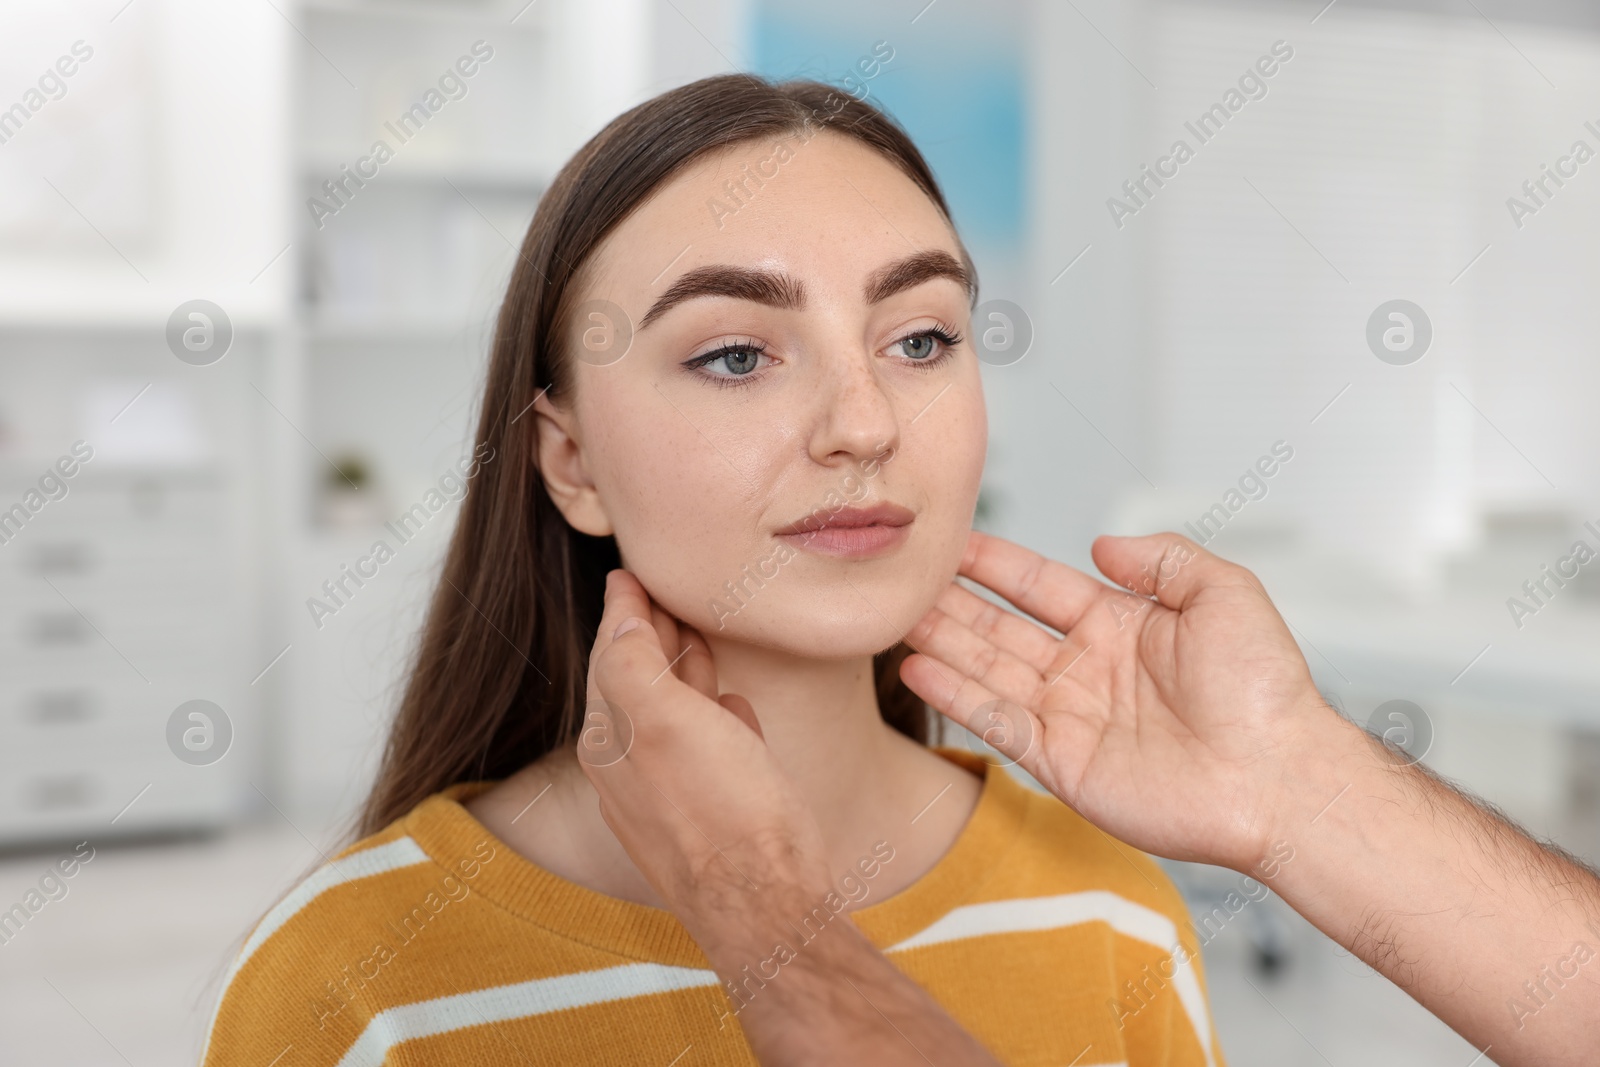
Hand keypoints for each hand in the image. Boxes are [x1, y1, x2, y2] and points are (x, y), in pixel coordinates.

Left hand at [578, 569, 834, 940]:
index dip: (623, 609)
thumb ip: (634, 663)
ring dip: (683, 671)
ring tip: (697, 633)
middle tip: (662, 590)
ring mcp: (673, 795)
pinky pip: (709, 751)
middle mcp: (633, 771)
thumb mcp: (668, 721)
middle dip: (649, 635)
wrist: (770, 904)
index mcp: (612, 743)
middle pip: (638, 683)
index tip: (630, 572)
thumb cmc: (725, 813)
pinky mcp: (715, 814)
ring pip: (674, 716)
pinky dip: (716, 718)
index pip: (610, 655)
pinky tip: (734, 703)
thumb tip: (621, 614)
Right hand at [901, 530, 1342, 872]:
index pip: (1039, 586)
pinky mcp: (1062, 764)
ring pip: (988, 671)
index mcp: (1119, 625)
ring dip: (943, 644)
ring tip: (897, 618)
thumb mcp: (1224, 594)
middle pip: (1000, 628)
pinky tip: (919, 669)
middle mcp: (1085, 669)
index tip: (951, 540)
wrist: (1279, 778)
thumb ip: (1162, 557)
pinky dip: (957, 697)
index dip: (995, 564)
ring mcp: (1070, 717)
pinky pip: (998, 724)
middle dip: (952, 603)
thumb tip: (1100, 543)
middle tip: (904, 578)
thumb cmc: (1266, 690)